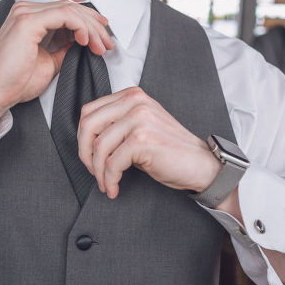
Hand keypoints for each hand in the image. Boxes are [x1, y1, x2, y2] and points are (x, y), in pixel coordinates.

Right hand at [0, 0, 114, 125]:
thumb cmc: (15, 82)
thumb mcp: (49, 62)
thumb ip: (64, 49)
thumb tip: (83, 44)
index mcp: (29, 18)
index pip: (66, 11)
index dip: (89, 22)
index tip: (104, 39)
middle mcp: (26, 10)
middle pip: (71, 7)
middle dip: (95, 25)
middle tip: (109, 44)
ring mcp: (25, 13)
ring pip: (70, 9)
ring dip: (91, 28)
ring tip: (102, 46)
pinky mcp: (27, 21)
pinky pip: (64, 15)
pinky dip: (80, 27)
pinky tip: (86, 41)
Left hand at [77, 86, 221, 198]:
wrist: (201, 165)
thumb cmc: (170, 151)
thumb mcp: (140, 128)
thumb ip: (116, 126)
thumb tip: (86, 141)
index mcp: (132, 96)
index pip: (89, 111)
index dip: (83, 138)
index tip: (90, 157)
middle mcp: (134, 102)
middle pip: (88, 125)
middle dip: (84, 154)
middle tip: (93, 172)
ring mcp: (139, 119)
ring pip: (98, 147)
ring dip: (98, 172)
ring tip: (106, 184)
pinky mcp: (142, 140)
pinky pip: (112, 163)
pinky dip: (110, 180)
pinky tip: (114, 189)